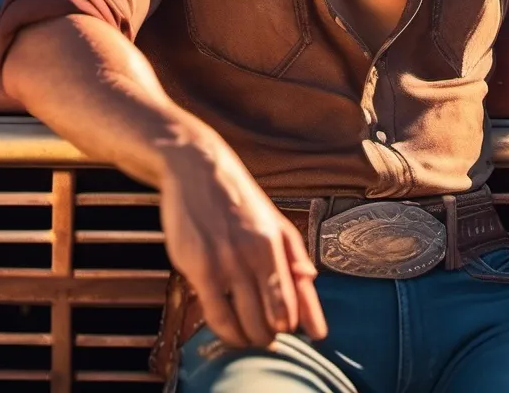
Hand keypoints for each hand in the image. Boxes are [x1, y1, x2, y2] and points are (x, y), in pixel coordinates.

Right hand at [157, 128, 327, 348]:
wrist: (198, 169)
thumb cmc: (239, 198)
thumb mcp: (274, 220)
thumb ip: (294, 253)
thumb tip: (312, 282)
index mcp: (274, 243)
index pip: (291, 303)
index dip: (294, 325)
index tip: (292, 330)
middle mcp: (251, 255)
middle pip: (269, 320)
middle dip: (271, 336)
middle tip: (268, 335)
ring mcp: (223, 263)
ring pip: (243, 323)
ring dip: (249, 339)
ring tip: (250, 336)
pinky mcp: (197, 267)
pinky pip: (216, 315)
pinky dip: (226, 331)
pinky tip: (230, 329)